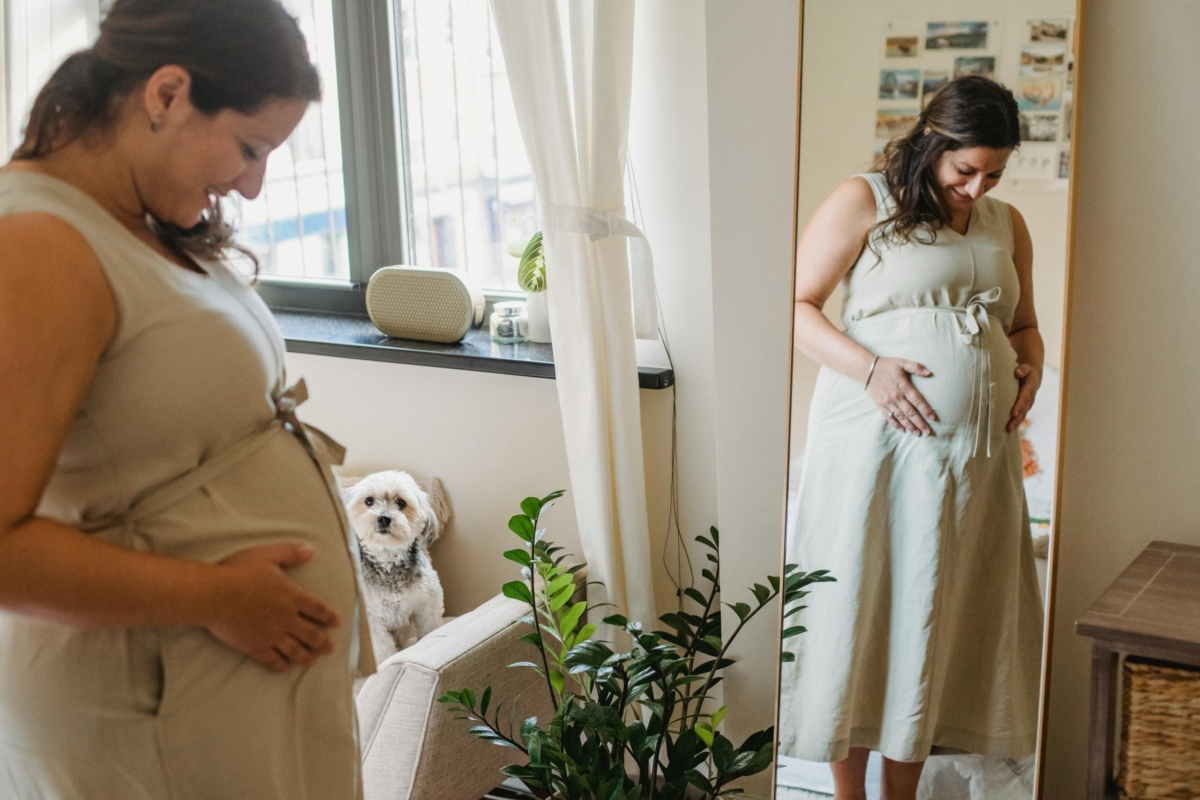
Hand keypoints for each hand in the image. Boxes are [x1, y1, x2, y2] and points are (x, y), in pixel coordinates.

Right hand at [205, 543, 340, 671]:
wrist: (214, 595)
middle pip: (310, 633)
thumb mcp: (267, 555)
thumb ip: (290, 553)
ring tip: (313, 662)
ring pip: (294, 649)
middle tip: (330, 649)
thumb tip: (310, 550)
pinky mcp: (255, 647)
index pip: (316, 608)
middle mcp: (286, 618)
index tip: (336, 623)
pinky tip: (285, 668)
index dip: (328, 616)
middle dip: (322, 642)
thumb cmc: (239, 572)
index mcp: (291, 597)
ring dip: (305, 656)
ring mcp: (271, 635)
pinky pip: (272, 659)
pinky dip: (281, 664)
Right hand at [866, 357, 937, 435]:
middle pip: (910, 412)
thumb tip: (929, 372)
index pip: (917, 401)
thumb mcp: (902, 362)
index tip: (933, 418)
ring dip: (909, 426)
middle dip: (920, 423)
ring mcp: (888, 402)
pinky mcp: (880, 405)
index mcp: (903, 386)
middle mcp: (896, 396)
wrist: (866, 369)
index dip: (926, 410)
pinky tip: (902, 430)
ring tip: (917, 433)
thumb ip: (916, 367)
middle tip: (927, 432)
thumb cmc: (886, 365)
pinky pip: (889, 417)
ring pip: (901, 417)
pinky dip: (895, 424)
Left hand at [1007, 363, 1040, 432]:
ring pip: (1022, 415)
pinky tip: (1008, 429)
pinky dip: (1015, 423)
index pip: (1023, 398)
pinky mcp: (1024, 408)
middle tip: (1009, 427)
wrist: (1032, 378)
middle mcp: (1029, 398)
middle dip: (1016, 419)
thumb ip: (1022, 369)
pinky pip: (1020, 416)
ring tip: (1008, 430)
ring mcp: (1027, 404)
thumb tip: (1017, 372)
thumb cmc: (1025, 372)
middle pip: (1023, 410)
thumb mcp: (1025, 368)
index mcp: (1029, 389)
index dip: (1019, 406)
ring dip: (1015, 423)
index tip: (1013, 413)